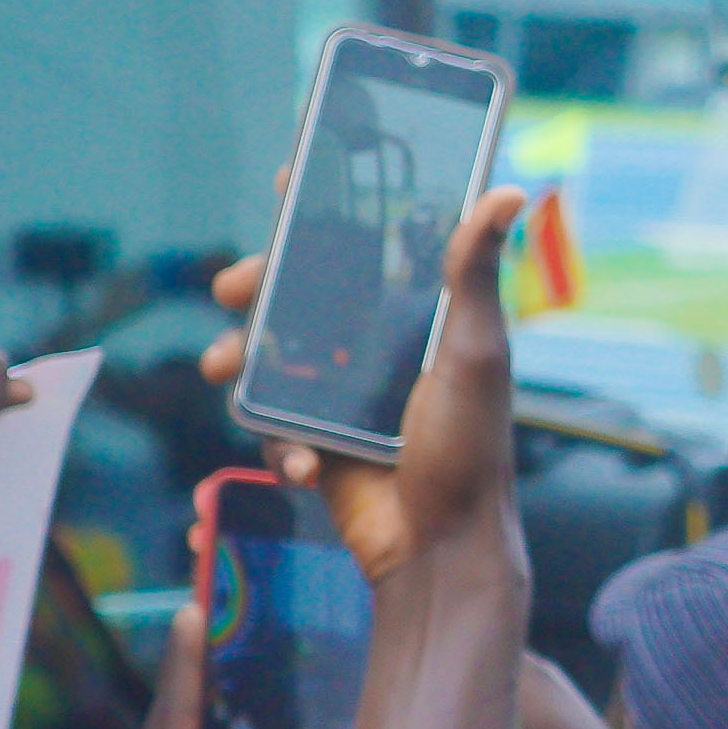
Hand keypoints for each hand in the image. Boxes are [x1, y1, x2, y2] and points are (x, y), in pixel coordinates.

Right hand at [209, 187, 531, 597]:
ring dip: (238, 358)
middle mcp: (372, 351)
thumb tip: (509, 191)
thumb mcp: (474, 354)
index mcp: (411, 320)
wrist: (439, 550)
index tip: (288, 179)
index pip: (363, 249)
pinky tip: (306, 466)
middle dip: (254, 287)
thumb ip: (474, 275)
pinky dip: (281, 444)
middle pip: (297, 298)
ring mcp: (339, 398)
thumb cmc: (469, 450)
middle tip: (230, 286)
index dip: (323, 213)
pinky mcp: (315, 444)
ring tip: (218, 364)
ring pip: (269, 359)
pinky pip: (274, 427)